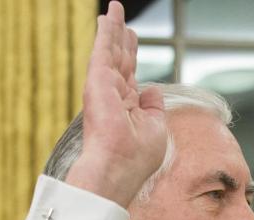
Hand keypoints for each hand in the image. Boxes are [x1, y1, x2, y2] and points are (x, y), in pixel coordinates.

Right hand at [66, 1, 167, 205]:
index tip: (132, 37)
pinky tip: (109, 16)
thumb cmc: (136, 157)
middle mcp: (114, 94)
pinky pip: (104, 49)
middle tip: (121, 17)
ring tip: (115, 9)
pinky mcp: (97, 81)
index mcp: (128, 106)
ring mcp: (105, 87)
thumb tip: (151, 90)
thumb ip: (154, 107)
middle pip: (120, 59)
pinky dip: (107, 32)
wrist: (117, 168)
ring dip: (114, 29)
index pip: (130, 74)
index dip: (131, 54)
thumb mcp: (156, 128)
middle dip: (121, 37)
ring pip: (112, 50)